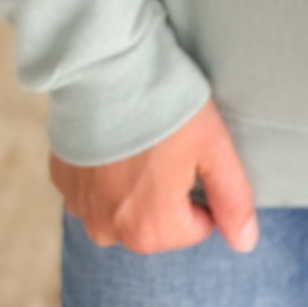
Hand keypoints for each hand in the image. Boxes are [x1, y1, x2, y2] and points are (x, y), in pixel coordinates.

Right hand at [49, 97, 257, 255]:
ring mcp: (80, 206)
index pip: (198, 225)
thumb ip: (232, 199)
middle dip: (169, 187)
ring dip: (135, 180)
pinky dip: (107, 168)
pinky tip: (113, 135)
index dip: (204, 185)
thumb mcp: (213, 147)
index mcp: (150, 230)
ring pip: (126, 204)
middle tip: (168, 141)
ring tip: (141, 136)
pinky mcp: (61, 179)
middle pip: (159, 219)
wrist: (104, 66)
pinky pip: (95, 186)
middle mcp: (109, 231)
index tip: (195, 151)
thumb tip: (245, 241)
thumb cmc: (164, 107)